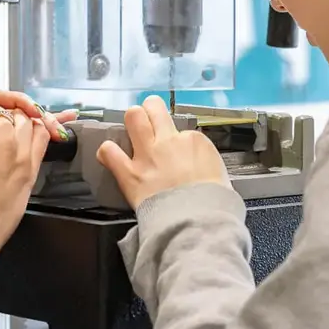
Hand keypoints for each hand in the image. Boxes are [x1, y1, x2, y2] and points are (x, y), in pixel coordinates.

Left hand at [95, 95, 229, 209]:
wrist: (198, 220)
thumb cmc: (214, 203)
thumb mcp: (220, 176)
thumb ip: (206, 165)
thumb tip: (202, 171)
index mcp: (194, 142)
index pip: (182, 130)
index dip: (179, 139)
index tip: (179, 151)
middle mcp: (168, 141)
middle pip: (154, 108)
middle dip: (150, 109)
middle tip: (150, 118)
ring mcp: (147, 155)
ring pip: (133, 117)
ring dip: (132, 121)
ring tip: (132, 129)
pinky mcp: (130, 174)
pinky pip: (110, 152)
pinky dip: (108, 152)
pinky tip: (110, 155)